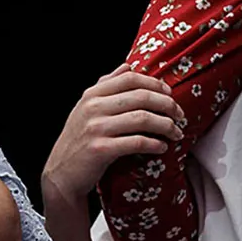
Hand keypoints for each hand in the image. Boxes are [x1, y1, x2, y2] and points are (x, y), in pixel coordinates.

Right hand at [42, 65, 185, 206]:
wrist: (61, 174)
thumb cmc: (78, 141)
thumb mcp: (86, 108)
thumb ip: (106, 86)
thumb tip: (128, 66)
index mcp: (92, 94)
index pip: (130, 78)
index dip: (155, 84)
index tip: (170, 94)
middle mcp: (93, 108)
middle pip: (141, 97)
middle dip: (167, 105)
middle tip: (180, 115)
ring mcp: (96, 128)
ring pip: (142, 119)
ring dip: (166, 126)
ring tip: (176, 132)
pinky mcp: (101, 150)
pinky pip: (136, 143)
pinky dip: (154, 144)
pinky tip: (162, 147)